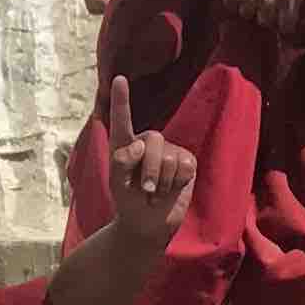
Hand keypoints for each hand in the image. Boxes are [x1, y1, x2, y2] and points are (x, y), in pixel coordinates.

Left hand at [93, 79, 196, 247]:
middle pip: (153, 140)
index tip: (119, 79)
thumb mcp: (116, 184)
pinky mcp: (187, 162)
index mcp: (126, 144)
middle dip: (149, 169)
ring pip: (169, 158)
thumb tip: (140, 145)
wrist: (148, 225)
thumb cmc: (128, 202)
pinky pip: (185, 167)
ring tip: (155, 193)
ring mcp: (170, 150)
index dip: (122, 100)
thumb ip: (121, 162)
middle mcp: (149, 142)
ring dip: (161, 182)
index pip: (123, 120)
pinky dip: (176, 183)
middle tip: (145, 190)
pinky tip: (170, 190)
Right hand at [215, 0, 302, 36]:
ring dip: (249, 8)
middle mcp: (267, 2)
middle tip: (265, 3)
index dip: (285, 21)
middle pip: (266, 22)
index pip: (286, 25)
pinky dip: (234, 1)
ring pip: (248, 15)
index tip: (282, 16)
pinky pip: (232, 8)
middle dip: (267, 15)